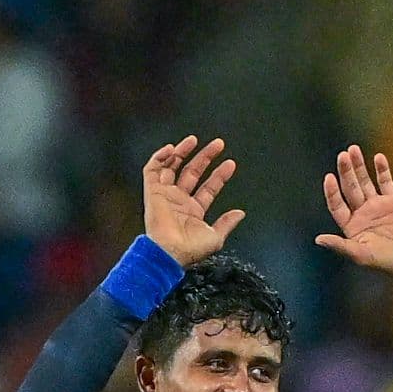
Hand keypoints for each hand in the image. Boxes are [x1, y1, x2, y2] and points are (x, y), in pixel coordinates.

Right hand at [143, 136, 244, 266]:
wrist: (169, 252)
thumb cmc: (191, 250)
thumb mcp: (216, 237)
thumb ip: (227, 223)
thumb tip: (240, 213)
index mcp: (194, 211)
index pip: (208, 188)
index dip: (219, 175)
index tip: (230, 163)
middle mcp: (179, 200)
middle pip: (192, 172)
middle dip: (205, 157)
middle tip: (218, 144)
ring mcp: (165, 195)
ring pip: (172, 166)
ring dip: (182, 152)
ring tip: (194, 140)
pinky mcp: (152, 191)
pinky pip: (152, 169)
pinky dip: (159, 157)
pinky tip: (172, 148)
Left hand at [316, 145, 392, 277]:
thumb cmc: (387, 262)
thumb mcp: (362, 255)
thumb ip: (341, 245)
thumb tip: (318, 240)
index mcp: (351, 225)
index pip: (337, 205)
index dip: (332, 192)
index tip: (329, 178)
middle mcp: (362, 213)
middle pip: (349, 188)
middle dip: (346, 171)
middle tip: (343, 155)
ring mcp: (377, 205)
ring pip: (365, 181)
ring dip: (359, 166)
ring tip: (353, 149)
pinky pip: (386, 182)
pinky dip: (382, 170)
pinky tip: (378, 158)